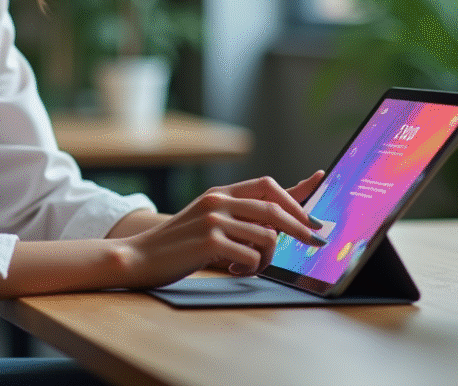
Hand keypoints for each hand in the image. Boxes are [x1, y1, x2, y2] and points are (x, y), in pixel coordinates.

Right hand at [119, 171, 325, 287]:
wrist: (140, 256)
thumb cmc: (178, 243)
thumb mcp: (208, 220)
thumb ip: (238, 216)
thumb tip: (277, 221)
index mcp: (220, 193)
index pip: (267, 185)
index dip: (298, 194)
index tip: (317, 208)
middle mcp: (219, 201)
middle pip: (275, 209)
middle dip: (302, 228)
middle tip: (316, 243)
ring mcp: (214, 220)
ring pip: (268, 238)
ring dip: (268, 258)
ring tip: (250, 266)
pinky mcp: (210, 242)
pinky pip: (252, 256)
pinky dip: (251, 268)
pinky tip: (236, 271)